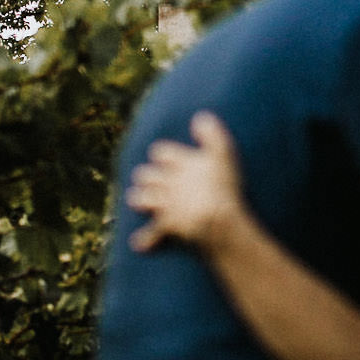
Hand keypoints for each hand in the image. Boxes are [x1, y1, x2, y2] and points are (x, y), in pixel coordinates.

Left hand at [126, 110, 244, 252]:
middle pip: (147, 175)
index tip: (161, 156)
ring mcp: (164, 204)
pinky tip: (138, 244)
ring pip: (142, 199)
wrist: (216, 218)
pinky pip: (152, 234)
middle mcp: (167, 182)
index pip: (161, 153)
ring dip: (139, 199)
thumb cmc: (223, 185)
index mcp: (180, 163)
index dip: (160, 154)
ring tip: (136, 200)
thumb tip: (201, 116)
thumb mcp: (223, 154)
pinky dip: (145, 240)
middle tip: (145, 178)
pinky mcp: (166, 225)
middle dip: (145, 177)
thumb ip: (212, 134)